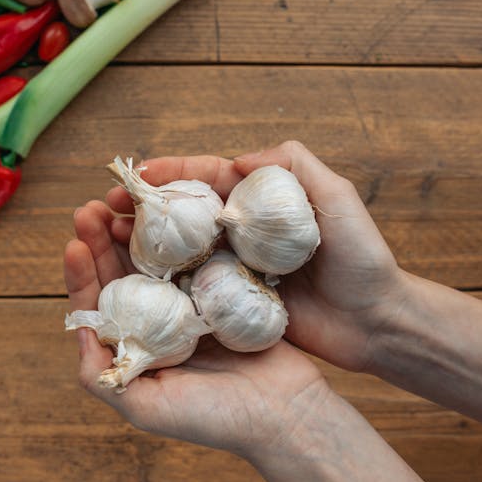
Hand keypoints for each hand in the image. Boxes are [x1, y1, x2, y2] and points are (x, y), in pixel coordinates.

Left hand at [65, 200, 325, 457]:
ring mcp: (192, 302)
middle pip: (122, 272)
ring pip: (154, 258)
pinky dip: (181, 233)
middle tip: (89, 210)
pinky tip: (170, 213)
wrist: (288, 412)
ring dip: (134, 231)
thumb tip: (78, 332)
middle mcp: (159, 321)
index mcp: (138, 346)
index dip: (83, 275)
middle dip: (101, 241)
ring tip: (118, 204)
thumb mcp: (148, 409)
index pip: (100, 305)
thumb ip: (104, 379)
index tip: (74, 245)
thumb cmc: (217, 418)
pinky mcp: (224, 288)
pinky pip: (197, 255)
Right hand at [104, 141, 407, 372]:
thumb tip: (240, 158)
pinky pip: (189, 289)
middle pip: (180, 213)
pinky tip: (131, 283)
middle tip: (104, 209)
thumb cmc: (363, 259)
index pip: (204, 178)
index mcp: (259, 201)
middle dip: (140, 208)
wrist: (377, 323)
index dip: (167, 174)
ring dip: (139, 243)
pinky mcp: (232, 303)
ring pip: (176, 249)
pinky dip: (158, 283)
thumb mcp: (338, 199)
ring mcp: (233, 267)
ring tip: (105, 240)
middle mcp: (239, 231)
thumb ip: (295, 166)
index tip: (135, 174)